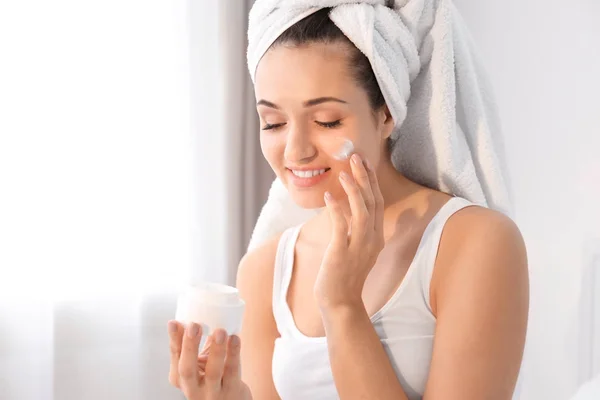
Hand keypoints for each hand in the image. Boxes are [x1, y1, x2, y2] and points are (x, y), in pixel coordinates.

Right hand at [168, 321, 251, 399]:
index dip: (174, 339)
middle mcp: (193, 388)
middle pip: (187, 369)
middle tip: (194, 325)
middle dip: (189, 346)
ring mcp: (212, 393)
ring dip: (215, 350)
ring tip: (220, 331)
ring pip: (212, 372)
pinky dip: (233, 354)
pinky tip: (235, 338)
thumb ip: (196, 344)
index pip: (175, 356)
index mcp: (180, 377)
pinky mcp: (231, 392)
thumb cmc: (214, 379)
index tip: (174, 322)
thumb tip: (196, 311)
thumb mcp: (199, 363)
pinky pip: (232, 372)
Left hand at [314, 153, 384, 309]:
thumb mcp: (357, 249)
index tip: (364, 163)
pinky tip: (329, 196)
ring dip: (354, 190)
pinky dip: (336, 209)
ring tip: (344, 172)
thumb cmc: (345, 275)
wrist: (341, 303)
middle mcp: (372, 240)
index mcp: (376, 237)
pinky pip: (341, 226)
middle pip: (373, 202)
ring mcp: (358, 247)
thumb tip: (350, 209)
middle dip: (365, 178)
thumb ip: (357, 229)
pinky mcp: (342, 253)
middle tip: (356, 157)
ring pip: (361, 211)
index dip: (371, 181)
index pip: (377, 203)